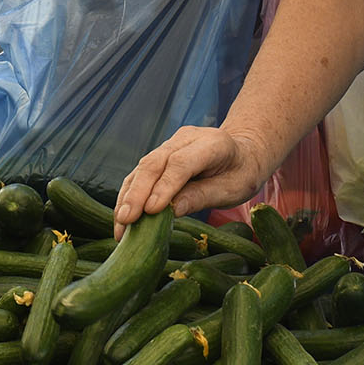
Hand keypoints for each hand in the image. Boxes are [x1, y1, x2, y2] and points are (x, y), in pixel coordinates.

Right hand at [115, 125, 274, 227]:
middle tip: (126, 220)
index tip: (150, 210)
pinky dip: (130, 195)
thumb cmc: (242, 173)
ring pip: (142, 167)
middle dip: (138, 193)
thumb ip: (203, 196)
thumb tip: (171, 211)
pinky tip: (123, 218)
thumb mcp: (232, 189)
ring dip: (129, 196)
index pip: (181, 163)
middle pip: (155, 162)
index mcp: (213, 143)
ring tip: (120, 226)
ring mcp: (171, 144)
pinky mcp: (160, 155)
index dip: (164, 186)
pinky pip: (141, 173)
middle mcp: (187, 138)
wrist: (243, 153)